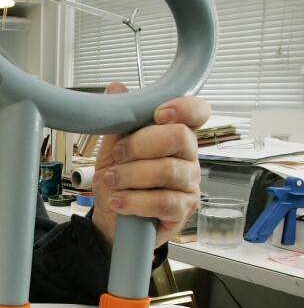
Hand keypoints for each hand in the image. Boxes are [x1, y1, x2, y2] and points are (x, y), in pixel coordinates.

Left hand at [90, 82, 210, 248]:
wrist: (111, 219)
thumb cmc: (118, 182)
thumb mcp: (113, 150)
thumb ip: (119, 121)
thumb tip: (116, 88)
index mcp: (174, 136)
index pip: (197, 113)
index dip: (183, 108)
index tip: (158, 114)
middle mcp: (187, 158)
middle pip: (179, 137)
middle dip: (141, 144)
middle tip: (119, 154)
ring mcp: (189, 184)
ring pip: (167, 170)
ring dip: (131, 175)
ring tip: (112, 181)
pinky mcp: (183, 210)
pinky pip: (163, 202)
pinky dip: (134, 201)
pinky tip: (119, 201)